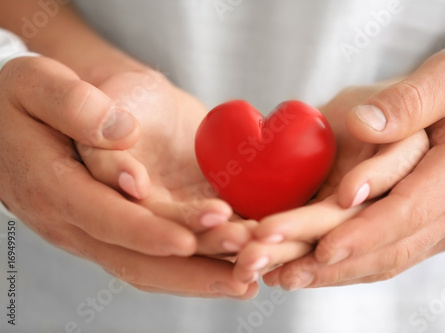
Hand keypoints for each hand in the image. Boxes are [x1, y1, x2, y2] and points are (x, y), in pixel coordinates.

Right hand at [0, 56, 255, 297]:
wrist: (28, 116)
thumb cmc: (27, 97)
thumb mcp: (34, 85)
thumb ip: (72, 105)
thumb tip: (118, 134)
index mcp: (55, 189)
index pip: (104, 219)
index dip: (147, 232)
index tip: (188, 241)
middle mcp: (81, 221)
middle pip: (138, 258)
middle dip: (193, 269)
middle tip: (244, 273)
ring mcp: (105, 225)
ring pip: (155, 263)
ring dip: (204, 272)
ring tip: (253, 274)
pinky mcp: (126, 220)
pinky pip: (162, 247)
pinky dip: (200, 258)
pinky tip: (238, 257)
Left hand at [262, 47, 444, 288]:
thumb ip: (411, 100)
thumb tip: (363, 124)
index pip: (406, 212)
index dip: (362, 233)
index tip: (322, 247)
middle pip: (387, 248)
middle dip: (330, 263)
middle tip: (277, 269)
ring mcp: (442, 228)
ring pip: (385, 262)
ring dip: (331, 274)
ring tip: (282, 276)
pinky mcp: (430, 231)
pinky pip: (388, 258)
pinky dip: (347, 268)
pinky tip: (311, 269)